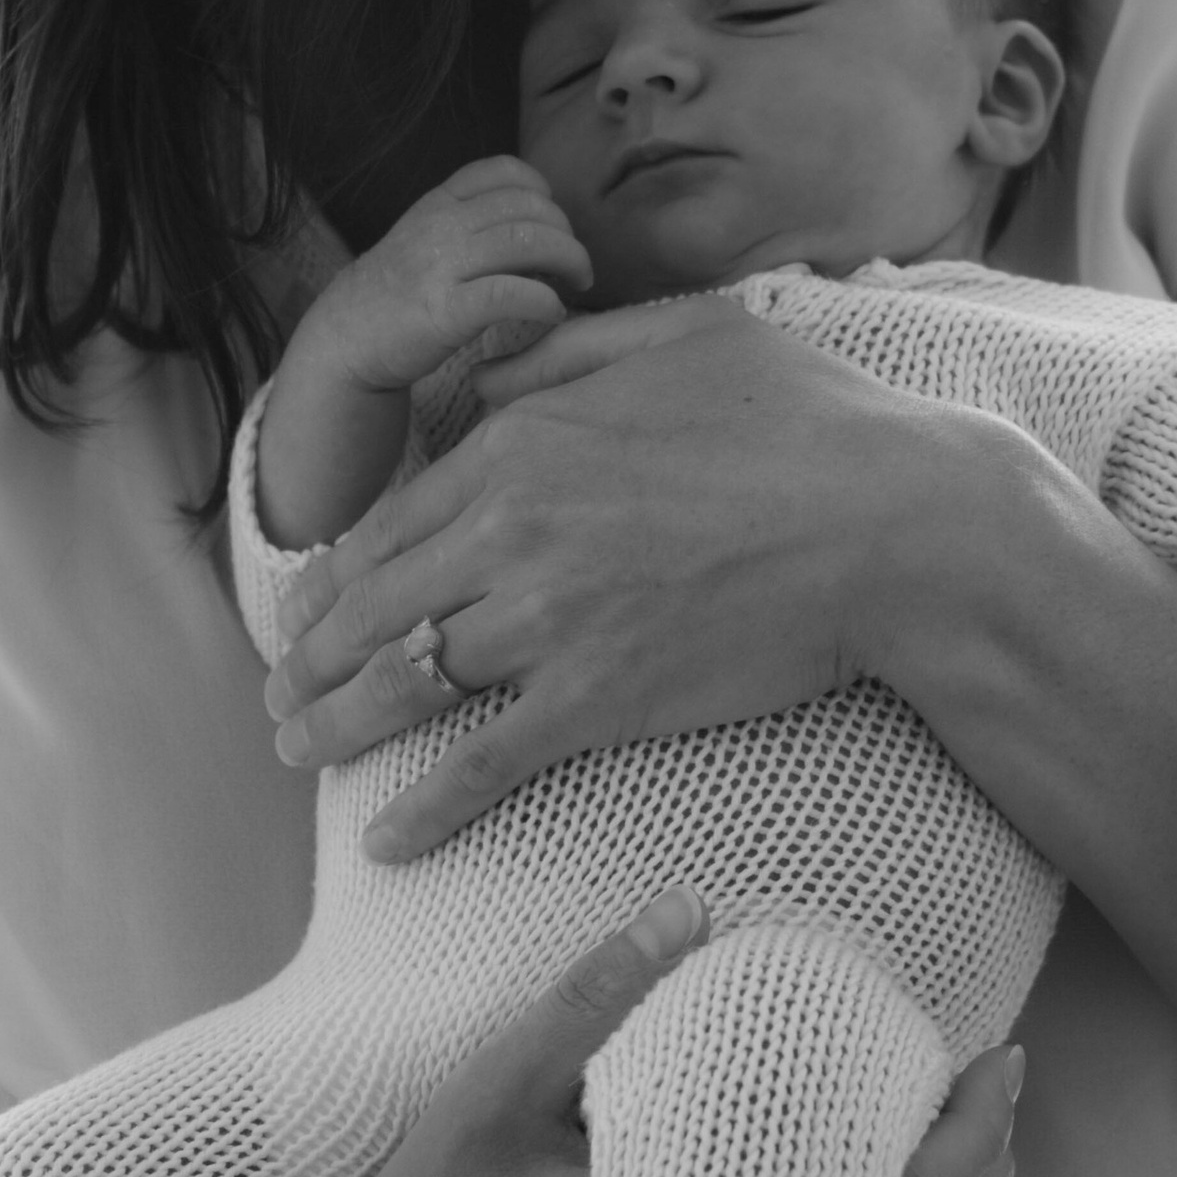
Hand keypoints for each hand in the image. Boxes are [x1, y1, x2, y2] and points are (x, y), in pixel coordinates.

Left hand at [264, 295, 994, 855]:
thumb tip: (489, 377)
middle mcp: (514, 526)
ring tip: (302, 756)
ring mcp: (552, 617)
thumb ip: (566, 355)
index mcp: (522, 441)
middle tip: (279, 697)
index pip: (393, 521)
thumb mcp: (679, 335)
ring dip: (337, 727)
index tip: (311, 614)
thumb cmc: (809, 419)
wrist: (897, 524)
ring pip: (407, 683)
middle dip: (310, 659)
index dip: (339, 579)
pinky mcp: (600, 698)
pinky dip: (425, 808)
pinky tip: (386, 840)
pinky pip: (484, 763)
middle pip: (375, 605)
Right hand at [295, 158, 591, 396]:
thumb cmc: (396, 295)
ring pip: (527, 242)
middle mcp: (439, 227)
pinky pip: (510, 294)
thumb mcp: (424, 239)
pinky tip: (551, 313)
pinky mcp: (444, 312)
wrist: (344, 340)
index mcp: (437, 204)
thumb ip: (469, 223)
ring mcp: (440, 267)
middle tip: (576, 266)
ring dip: (568, 261)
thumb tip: (536, 226)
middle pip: (528, 207)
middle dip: (566, 234)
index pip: (503, 171)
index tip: (553, 224)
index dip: (543, 192)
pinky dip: (544, 301)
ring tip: (576, 285)